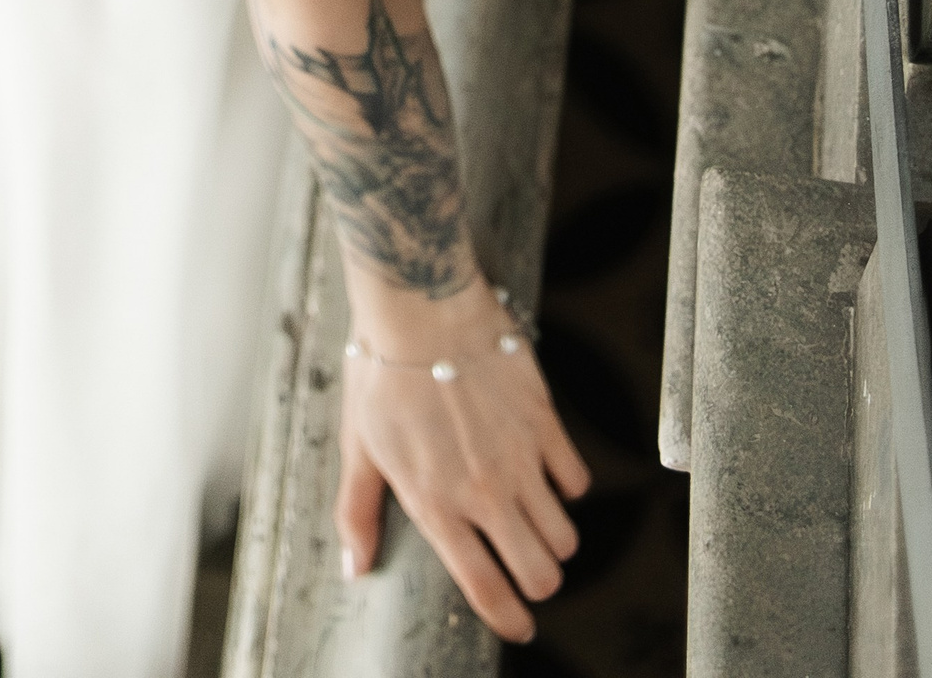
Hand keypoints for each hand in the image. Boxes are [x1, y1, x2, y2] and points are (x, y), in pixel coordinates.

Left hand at [334, 276, 589, 643]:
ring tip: (534, 519)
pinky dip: (566, 485)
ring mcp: (519, 460)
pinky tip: (544, 470)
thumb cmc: (382, 373)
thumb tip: (354, 569)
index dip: (509, 619)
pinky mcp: (545, 424)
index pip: (487, 590)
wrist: (421, 306)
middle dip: (536, 579)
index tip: (518, 625)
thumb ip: (358, 512)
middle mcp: (484, 493)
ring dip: (553, 537)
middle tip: (525, 564)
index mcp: (435, 506)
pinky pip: (577, 481)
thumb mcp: (359, 445)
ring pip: (564, 536)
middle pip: (541, 573)